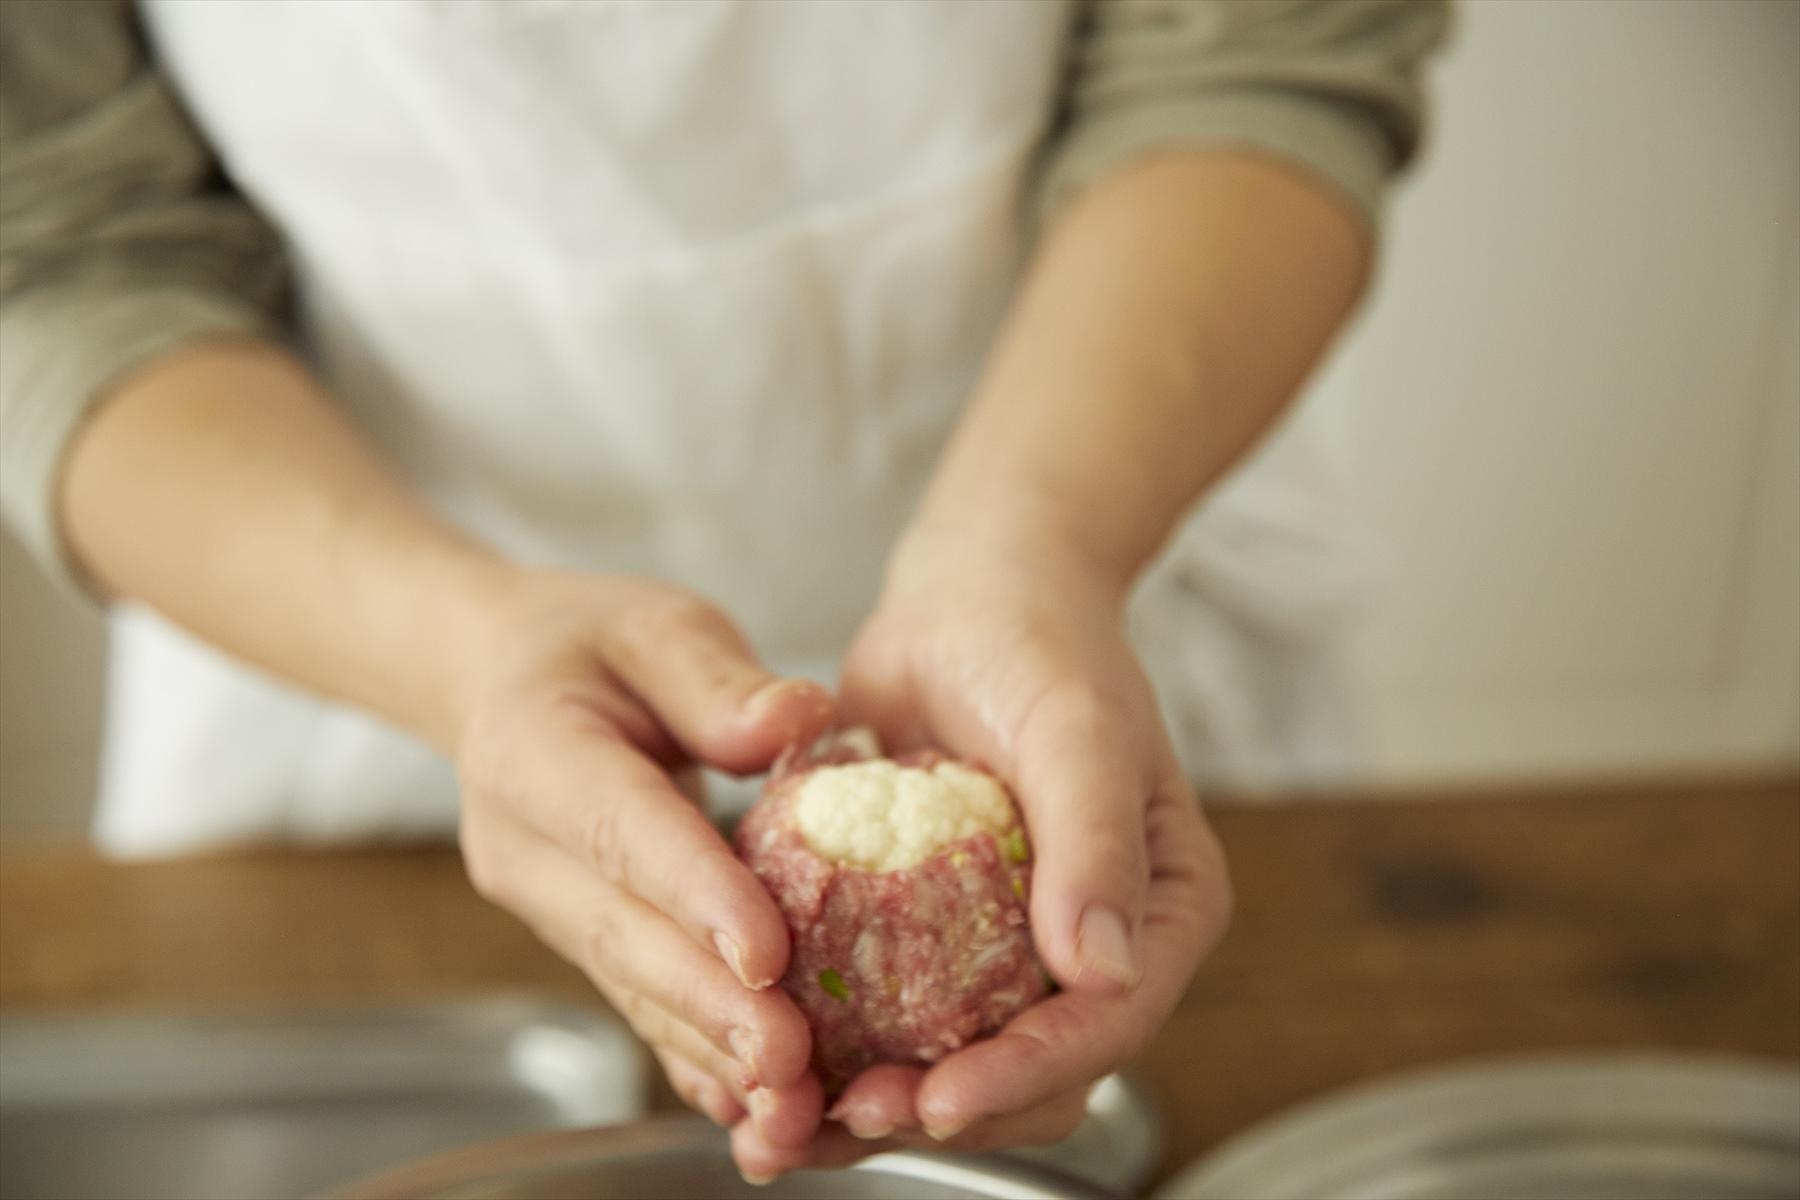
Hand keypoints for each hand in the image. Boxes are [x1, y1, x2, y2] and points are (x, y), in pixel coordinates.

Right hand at [450, 569, 835, 1154]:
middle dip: (708, 1002)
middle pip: (623, 933)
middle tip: (788, 1061)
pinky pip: (638, 1000)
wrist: (497, 682)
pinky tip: (748, 1104)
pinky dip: (692, 1052)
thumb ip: (718, 678)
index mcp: (533, 750)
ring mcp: (544, 904)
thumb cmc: (588, 644)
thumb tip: (798, 721)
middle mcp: (524, 846)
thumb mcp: (654, 625)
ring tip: (788, 1100)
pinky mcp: (578, 936)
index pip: (621, 829)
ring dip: (707, 1046)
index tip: (764, 952)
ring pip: (631, 984)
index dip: (693, 894)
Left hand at [727, 530, 1232, 1178]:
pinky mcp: (932, 938)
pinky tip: (770, 1070)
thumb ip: (1095, 845)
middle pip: (1031, 1074)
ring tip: (790, 1125)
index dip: (1026, 1077)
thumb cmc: (1041, 644)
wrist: (971, 596)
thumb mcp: (1076, 729)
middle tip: (852, 1114)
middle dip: (943, 1111)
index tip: (939, 1100)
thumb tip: (1104, 973)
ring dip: (875, 1107)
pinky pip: (890, 1016)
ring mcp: (1008, 949)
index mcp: (1159, 913)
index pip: (1106, 1025)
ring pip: (954, 1063)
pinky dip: (833, 1051)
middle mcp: (1091, 947)